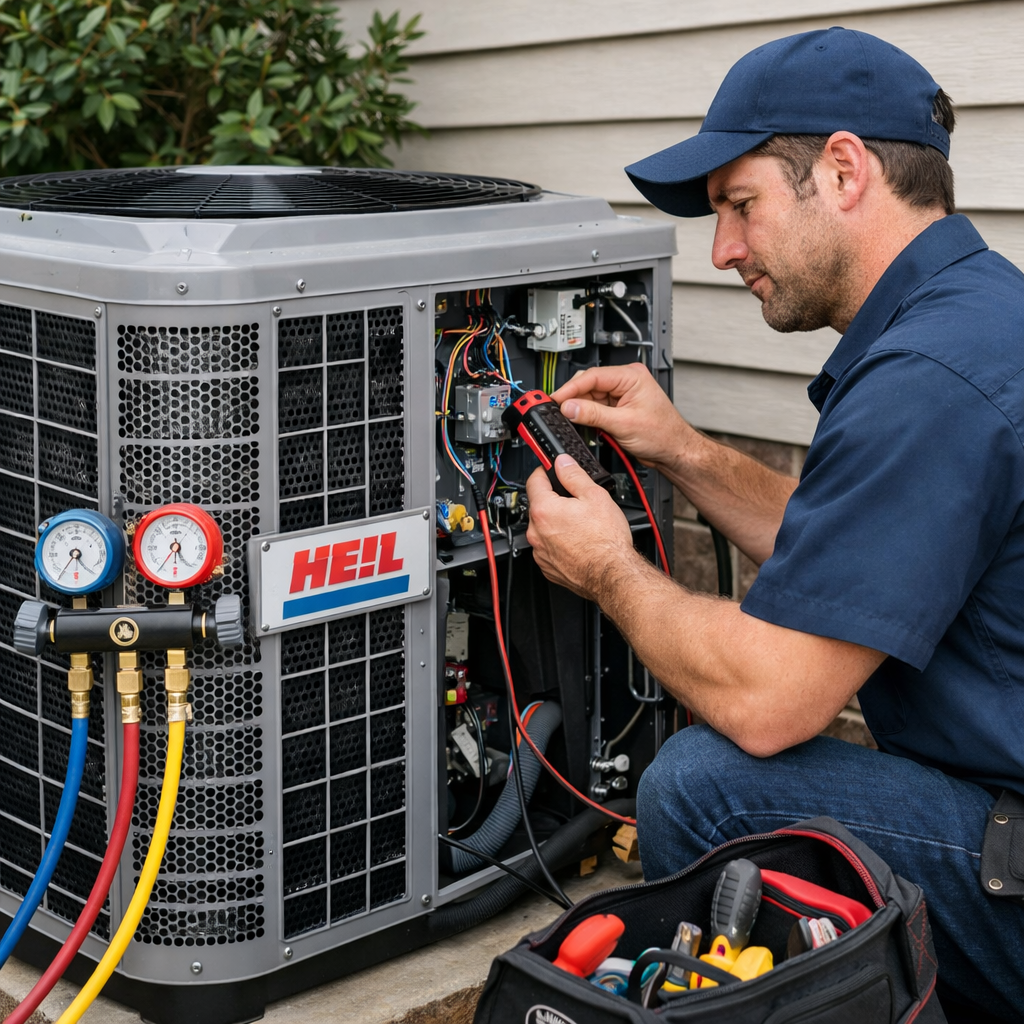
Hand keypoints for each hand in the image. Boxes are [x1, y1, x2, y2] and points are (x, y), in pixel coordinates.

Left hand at [525, 455, 638, 599]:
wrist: (612, 574)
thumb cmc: (606, 541)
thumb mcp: (595, 496)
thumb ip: (574, 475)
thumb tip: (563, 462)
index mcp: (544, 510)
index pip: (534, 480)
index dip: (545, 471)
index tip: (552, 470)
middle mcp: (536, 532)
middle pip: (539, 505)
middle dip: (555, 501)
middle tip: (576, 503)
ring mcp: (540, 551)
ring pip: (543, 528)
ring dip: (556, 523)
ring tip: (580, 526)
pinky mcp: (547, 567)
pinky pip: (547, 548)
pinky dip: (558, 543)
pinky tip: (577, 542)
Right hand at [552, 362, 689, 467]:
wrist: (674, 450)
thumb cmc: (664, 434)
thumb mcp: (623, 424)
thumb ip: (593, 414)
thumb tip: (569, 407)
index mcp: (631, 376)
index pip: (593, 376)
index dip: (571, 388)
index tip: (556, 399)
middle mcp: (626, 381)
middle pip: (588, 385)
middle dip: (573, 398)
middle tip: (557, 411)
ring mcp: (621, 395)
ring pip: (590, 397)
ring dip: (579, 409)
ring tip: (569, 420)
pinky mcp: (618, 408)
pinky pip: (595, 407)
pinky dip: (587, 416)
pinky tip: (581, 423)